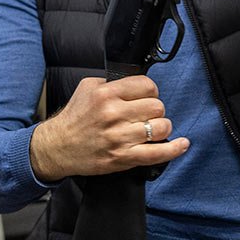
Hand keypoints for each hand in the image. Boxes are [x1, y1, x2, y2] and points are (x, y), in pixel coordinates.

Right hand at [29, 75, 188, 181]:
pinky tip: (182, 144)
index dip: (150, 91)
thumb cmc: (74, 118)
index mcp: (106, 94)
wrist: (58, 147)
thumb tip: (136, 82)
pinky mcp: (123, 157)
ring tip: (153, 128)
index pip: (146, 86)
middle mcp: (114, 114)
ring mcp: (119, 137)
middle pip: (157, 106)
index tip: (147, 96)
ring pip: (160, 128)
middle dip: (156, 109)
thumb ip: (112, 82)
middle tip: (147, 114)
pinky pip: (156, 154)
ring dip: (161, 127)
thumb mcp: (87, 88)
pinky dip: (173, 149)